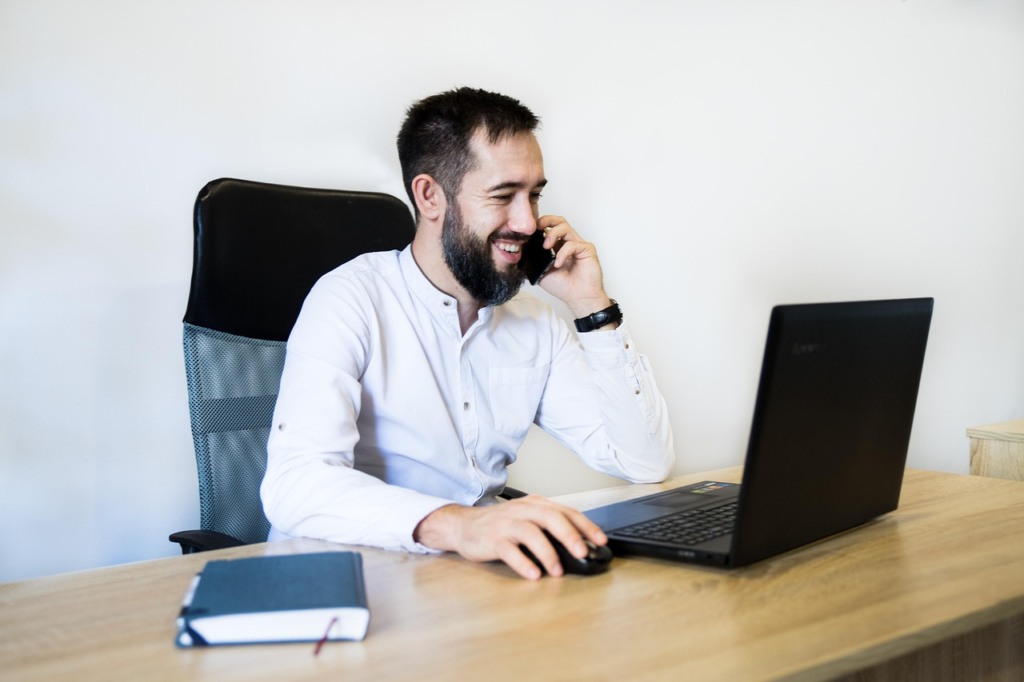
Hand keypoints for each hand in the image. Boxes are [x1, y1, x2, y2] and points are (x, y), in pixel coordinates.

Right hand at [413, 495, 607, 578]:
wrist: (463, 525)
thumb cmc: (500, 525)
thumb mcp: (527, 519)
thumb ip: (550, 528)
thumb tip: (581, 546)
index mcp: (535, 504)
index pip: (565, 511)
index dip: (585, 525)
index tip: (600, 540)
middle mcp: (522, 511)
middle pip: (550, 517)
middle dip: (570, 535)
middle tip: (583, 553)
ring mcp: (506, 524)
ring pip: (531, 532)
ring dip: (548, 552)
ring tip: (557, 570)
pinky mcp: (491, 540)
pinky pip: (509, 550)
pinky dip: (523, 562)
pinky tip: (533, 574)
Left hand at [534, 215, 612, 318]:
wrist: (579, 298)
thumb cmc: (563, 287)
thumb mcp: (541, 272)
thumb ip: (533, 259)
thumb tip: (520, 249)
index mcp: (558, 246)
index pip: (549, 228)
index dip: (539, 226)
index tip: (528, 232)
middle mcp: (568, 242)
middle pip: (559, 221)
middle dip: (546, 220)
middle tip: (536, 227)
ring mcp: (578, 244)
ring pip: (565, 227)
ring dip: (552, 234)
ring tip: (546, 247)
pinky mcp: (587, 249)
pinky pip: (572, 243)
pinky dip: (562, 252)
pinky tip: (558, 263)